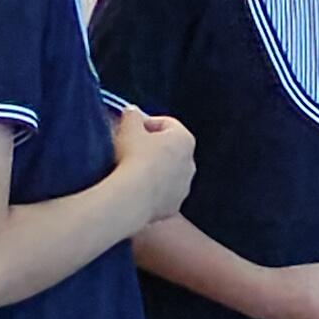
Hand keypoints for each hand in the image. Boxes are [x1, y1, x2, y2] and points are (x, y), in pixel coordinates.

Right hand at [110, 106, 197, 220]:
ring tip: (130, 170)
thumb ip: (132, 115)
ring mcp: (184, 186)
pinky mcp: (174, 206)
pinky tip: (134, 188)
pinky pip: (162, 193)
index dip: (146, 123)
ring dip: (152, 170)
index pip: (166, 124)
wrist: (134, 196)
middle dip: (151, 148)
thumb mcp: (129, 127)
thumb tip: (132, 112)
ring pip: (167, 173)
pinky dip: (151, 190)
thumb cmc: (134, 157)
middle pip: (169, 150)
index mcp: (184, 139)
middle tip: (129, 148)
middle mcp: (190, 163)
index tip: (131, 128)